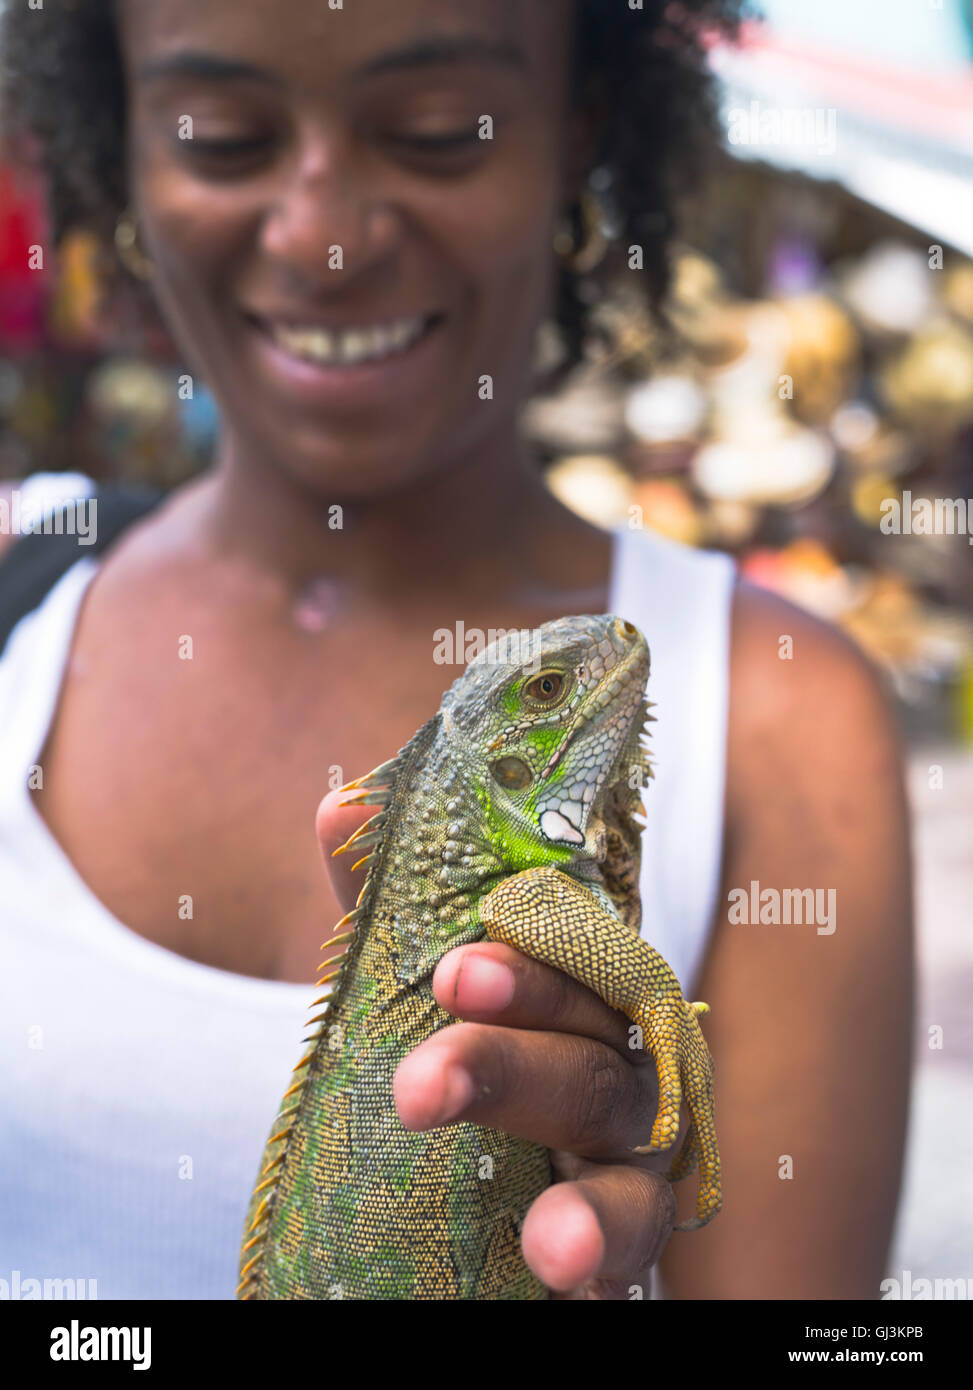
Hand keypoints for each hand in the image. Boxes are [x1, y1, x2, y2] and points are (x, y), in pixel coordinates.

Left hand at [317, 788, 677, 1299]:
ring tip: (548, 1242)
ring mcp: (630, 1157)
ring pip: (632, 1168)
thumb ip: (385, 903)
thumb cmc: (460, 1043)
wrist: (473, 1171)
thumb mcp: (413, 979)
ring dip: (594, 1203)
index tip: (454, 971)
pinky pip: (639, 1255)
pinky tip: (571, 1284)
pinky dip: (611, 1265)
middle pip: (591, 1062)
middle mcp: (617, 1066)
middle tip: (422, 1087)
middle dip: (513, 1069)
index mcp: (574, 991)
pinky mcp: (627, 1238)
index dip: (528, 966)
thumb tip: (341, 803)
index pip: (574, 963)